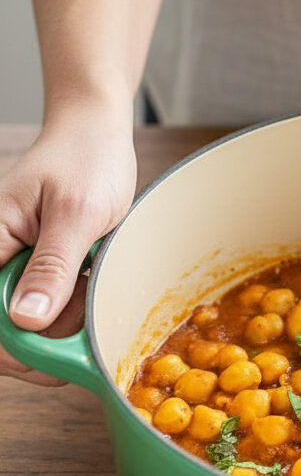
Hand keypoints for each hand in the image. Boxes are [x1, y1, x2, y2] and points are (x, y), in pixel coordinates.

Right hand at [0, 101, 135, 383]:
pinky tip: (95, 271)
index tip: (57, 361)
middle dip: (52, 329)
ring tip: (95, 273)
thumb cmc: (87, 158)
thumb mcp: (77, 212)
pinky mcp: (42, 263)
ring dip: (71, 312)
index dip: (16, 347)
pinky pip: (53, 299)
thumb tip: (25, 321)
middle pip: (10, 325)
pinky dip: (79, 297)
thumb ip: (51, 266)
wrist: (97, 131)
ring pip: (35, 317)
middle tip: (90, 305)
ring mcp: (19, 261)